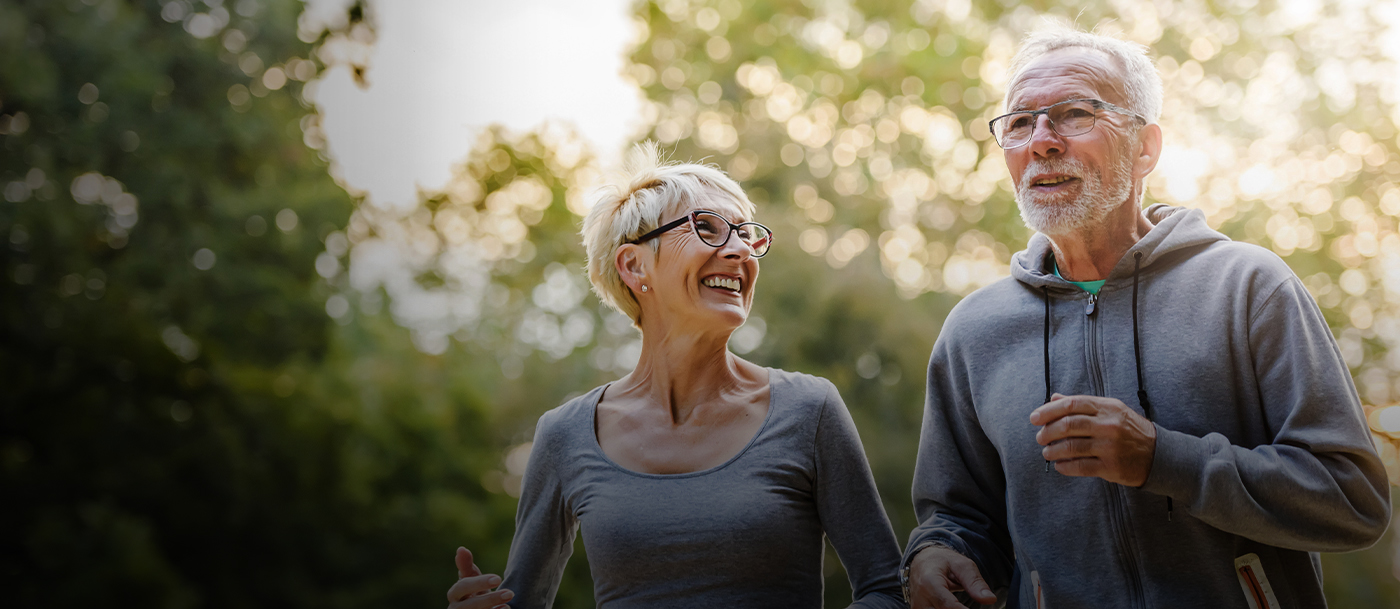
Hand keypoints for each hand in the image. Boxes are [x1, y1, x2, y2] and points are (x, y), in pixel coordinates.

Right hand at [447, 547, 513, 608]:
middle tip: (510, 593)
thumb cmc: (475, 594)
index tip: (498, 578)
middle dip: (490, 599)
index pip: (463, 586)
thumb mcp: (472, 579)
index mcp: (454, 595)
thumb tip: (461, 548)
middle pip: (470, 605)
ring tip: (507, 605)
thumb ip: (467, 566)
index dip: (479, 582)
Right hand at [907, 546, 996, 607]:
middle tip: (971, 606)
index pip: (947, 605)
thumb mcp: (961, 565)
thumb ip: (975, 582)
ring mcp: (918, 608)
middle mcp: (920, 598)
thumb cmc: (943, 562)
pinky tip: (957, 607)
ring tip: (965, 605)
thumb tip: (990, 599)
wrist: (922, 563)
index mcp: (929, 582)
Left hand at [1030, 393, 1156, 486]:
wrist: (1159, 454)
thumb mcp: (1110, 410)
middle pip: (1068, 425)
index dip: (1049, 410)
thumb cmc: (1129, 430)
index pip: (1072, 404)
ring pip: (1071, 447)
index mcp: (1107, 407)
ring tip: (1046, 452)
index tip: (1034, 418)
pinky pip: (1080, 466)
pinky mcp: (1111, 467)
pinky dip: (1064, 467)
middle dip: (1048, 432)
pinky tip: (1059, 466)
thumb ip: (1082, 404)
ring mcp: (1110, 447)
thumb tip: (1055, 398)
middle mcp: (1108, 425)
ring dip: (1053, 451)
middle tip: (1040, 437)